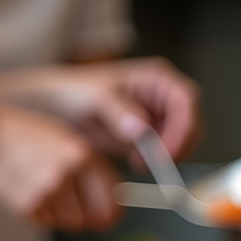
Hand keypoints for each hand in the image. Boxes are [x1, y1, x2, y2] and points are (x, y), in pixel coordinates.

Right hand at [0, 106, 122, 232]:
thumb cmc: (34, 139)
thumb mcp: (71, 143)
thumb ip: (94, 172)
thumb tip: (114, 209)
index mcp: (83, 155)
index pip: (112, 201)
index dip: (113, 214)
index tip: (110, 217)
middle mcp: (66, 174)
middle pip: (93, 219)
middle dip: (89, 218)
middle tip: (78, 208)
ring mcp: (45, 191)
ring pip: (70, 224)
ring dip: (64, 215)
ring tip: (47, 192)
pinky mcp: (26, 206)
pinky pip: (47, 223)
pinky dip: (43, 214)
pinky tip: (32, 193)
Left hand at [12, 57, 203, 165]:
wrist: (51, 112)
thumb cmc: (71, 94)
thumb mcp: (94, 98)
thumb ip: (118, 110)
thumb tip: (142, 127)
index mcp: (155, 77)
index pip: (186, 100)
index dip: (183, 127)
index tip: (165, 151)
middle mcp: (160, 94)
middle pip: (189, 121)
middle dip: (177, 144)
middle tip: (154, 163)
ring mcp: (154, 115)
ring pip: (180, 138)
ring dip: (166, 154)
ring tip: (137, 161)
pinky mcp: (145, 135)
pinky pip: (163, 150)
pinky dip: (155, 159)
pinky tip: (134, 162)